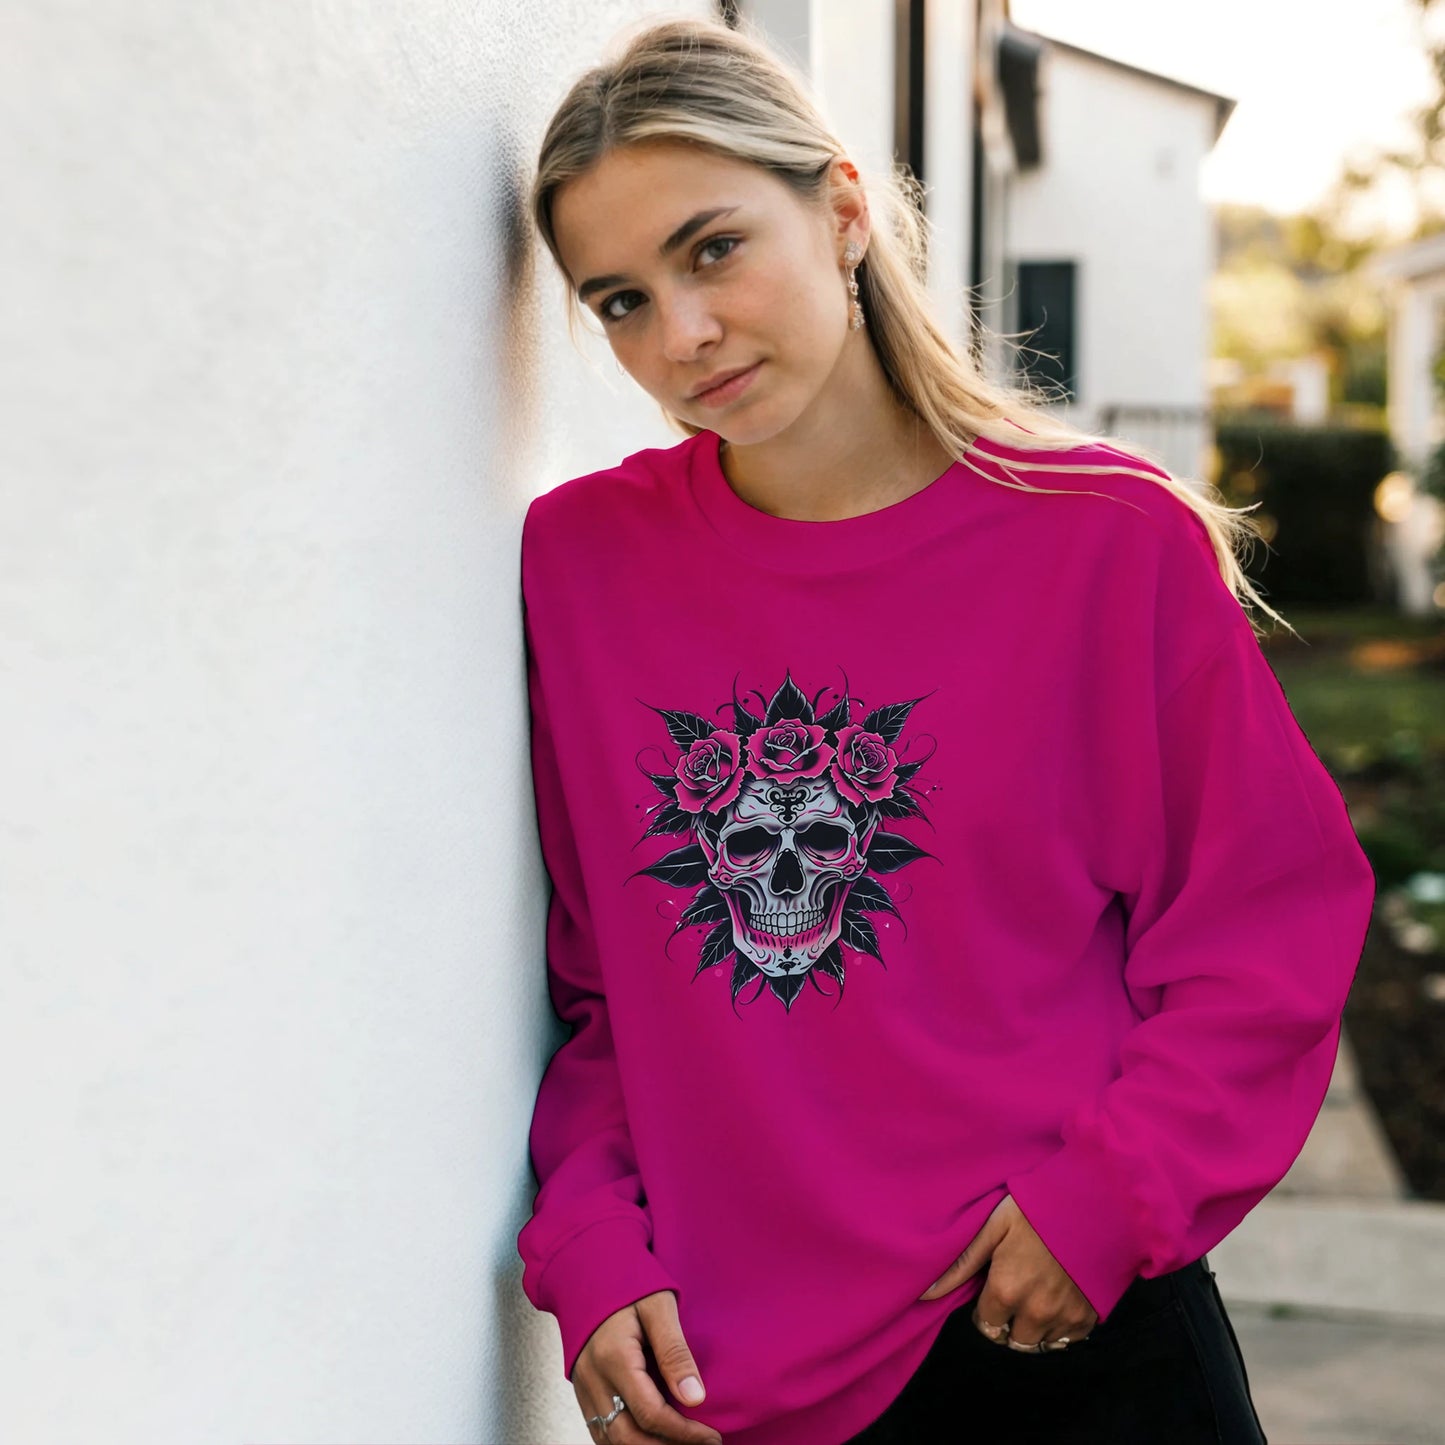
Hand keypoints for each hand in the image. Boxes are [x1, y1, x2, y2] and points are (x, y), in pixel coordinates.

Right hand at [571, 1288, 723, 1444]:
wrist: (587, 1269)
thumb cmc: (628, 1283)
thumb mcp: (658, 1307)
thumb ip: (675, 1352)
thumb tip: (695, 1398)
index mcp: (614, 1357)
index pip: (650, 1414)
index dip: (684, 1433)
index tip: (712, 1437)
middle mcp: (593, 1380)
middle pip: (628, 1437)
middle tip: (703, 1444)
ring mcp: (584, 1388)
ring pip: (612, 1440)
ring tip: (682, 1442)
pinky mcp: (582, 1390)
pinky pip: (601, 1431)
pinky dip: (627, 1441)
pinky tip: (653, 1437)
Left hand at [917, 1194, 1096, 1348]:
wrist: (1092, 1204)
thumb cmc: (1036, 1209)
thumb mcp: (992, 1227)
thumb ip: (961, 1264)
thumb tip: (924, 1293)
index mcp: (1006, 1291)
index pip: (985, 1325)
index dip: (986, 1308)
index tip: (992, 1290)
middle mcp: (1034, 1313)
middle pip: (1011, 1339)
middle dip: (1007, 1322)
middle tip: (1013, 1293)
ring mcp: (1064, 1318)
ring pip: (1039, 1343)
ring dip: (1033, 1327)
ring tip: (1034, 1296)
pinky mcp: (1088, 1318)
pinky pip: (1067, 1339)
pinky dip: (1059, 1327)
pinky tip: (1057, 1299)